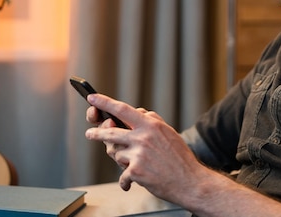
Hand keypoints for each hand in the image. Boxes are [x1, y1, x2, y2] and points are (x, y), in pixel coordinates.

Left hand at [84, 94, 205, 201]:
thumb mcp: (168, 131)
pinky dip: (125, 180)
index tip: (92, 98)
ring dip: (122, 160)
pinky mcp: (135, 171)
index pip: (122, 109)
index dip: (104, 102)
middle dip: (97, 133)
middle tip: (90, 133)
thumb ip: (152, 120)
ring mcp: (138, 154)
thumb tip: (138, 112)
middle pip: (110, 132)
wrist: (189, 181)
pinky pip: (121, 174)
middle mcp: (143, 137)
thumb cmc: (179, 157)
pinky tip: (131, 182)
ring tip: (136, 164)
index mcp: (150, 125)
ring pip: (116, 153)